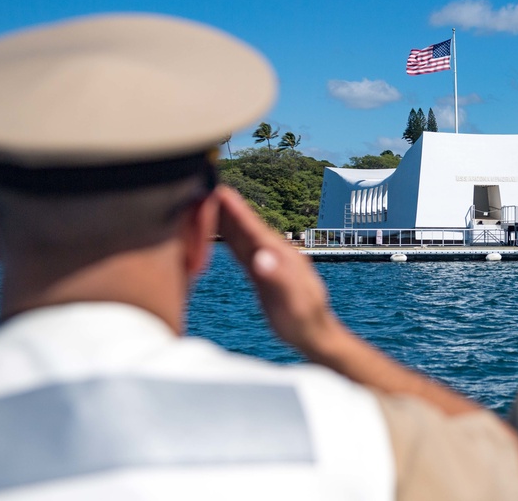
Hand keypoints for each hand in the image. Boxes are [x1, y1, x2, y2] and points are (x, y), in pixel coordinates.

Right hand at [214, 186, 336, 355]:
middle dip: (224, 206)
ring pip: (241, 235)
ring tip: (204, 199)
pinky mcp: (262, 272)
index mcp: (281, 256)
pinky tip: (218, 230)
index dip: (235, 211)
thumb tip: (260, 258)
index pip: (253, 229)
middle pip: (244, 226)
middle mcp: (274, 253)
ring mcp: (268, 261)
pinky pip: (240, 249)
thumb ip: (277, 278)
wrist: (315, 334)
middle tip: (203, 184)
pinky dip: (227, 237)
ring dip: (223, 217)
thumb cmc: (305, 321)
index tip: (218, 190)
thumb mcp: (292, 302)